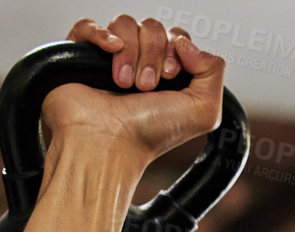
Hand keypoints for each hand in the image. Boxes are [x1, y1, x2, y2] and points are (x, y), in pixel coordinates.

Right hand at [41, 15, 224, 168]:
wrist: (109, 145)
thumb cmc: (149, 136)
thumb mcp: (204, 112)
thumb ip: (214, 71)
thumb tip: (186, 43)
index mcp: (167, 76)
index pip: (176, 37)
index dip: (176, 49)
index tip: (169, 76)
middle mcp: (140, 66)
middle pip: (152, 27)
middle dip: (153, 53)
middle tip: (146, 87)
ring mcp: (109, 60)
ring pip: (124, 23)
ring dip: (129, 52)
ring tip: (125, 85)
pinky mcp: (81, 56)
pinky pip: (89, 25)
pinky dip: (101, 34)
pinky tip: (110, 53)